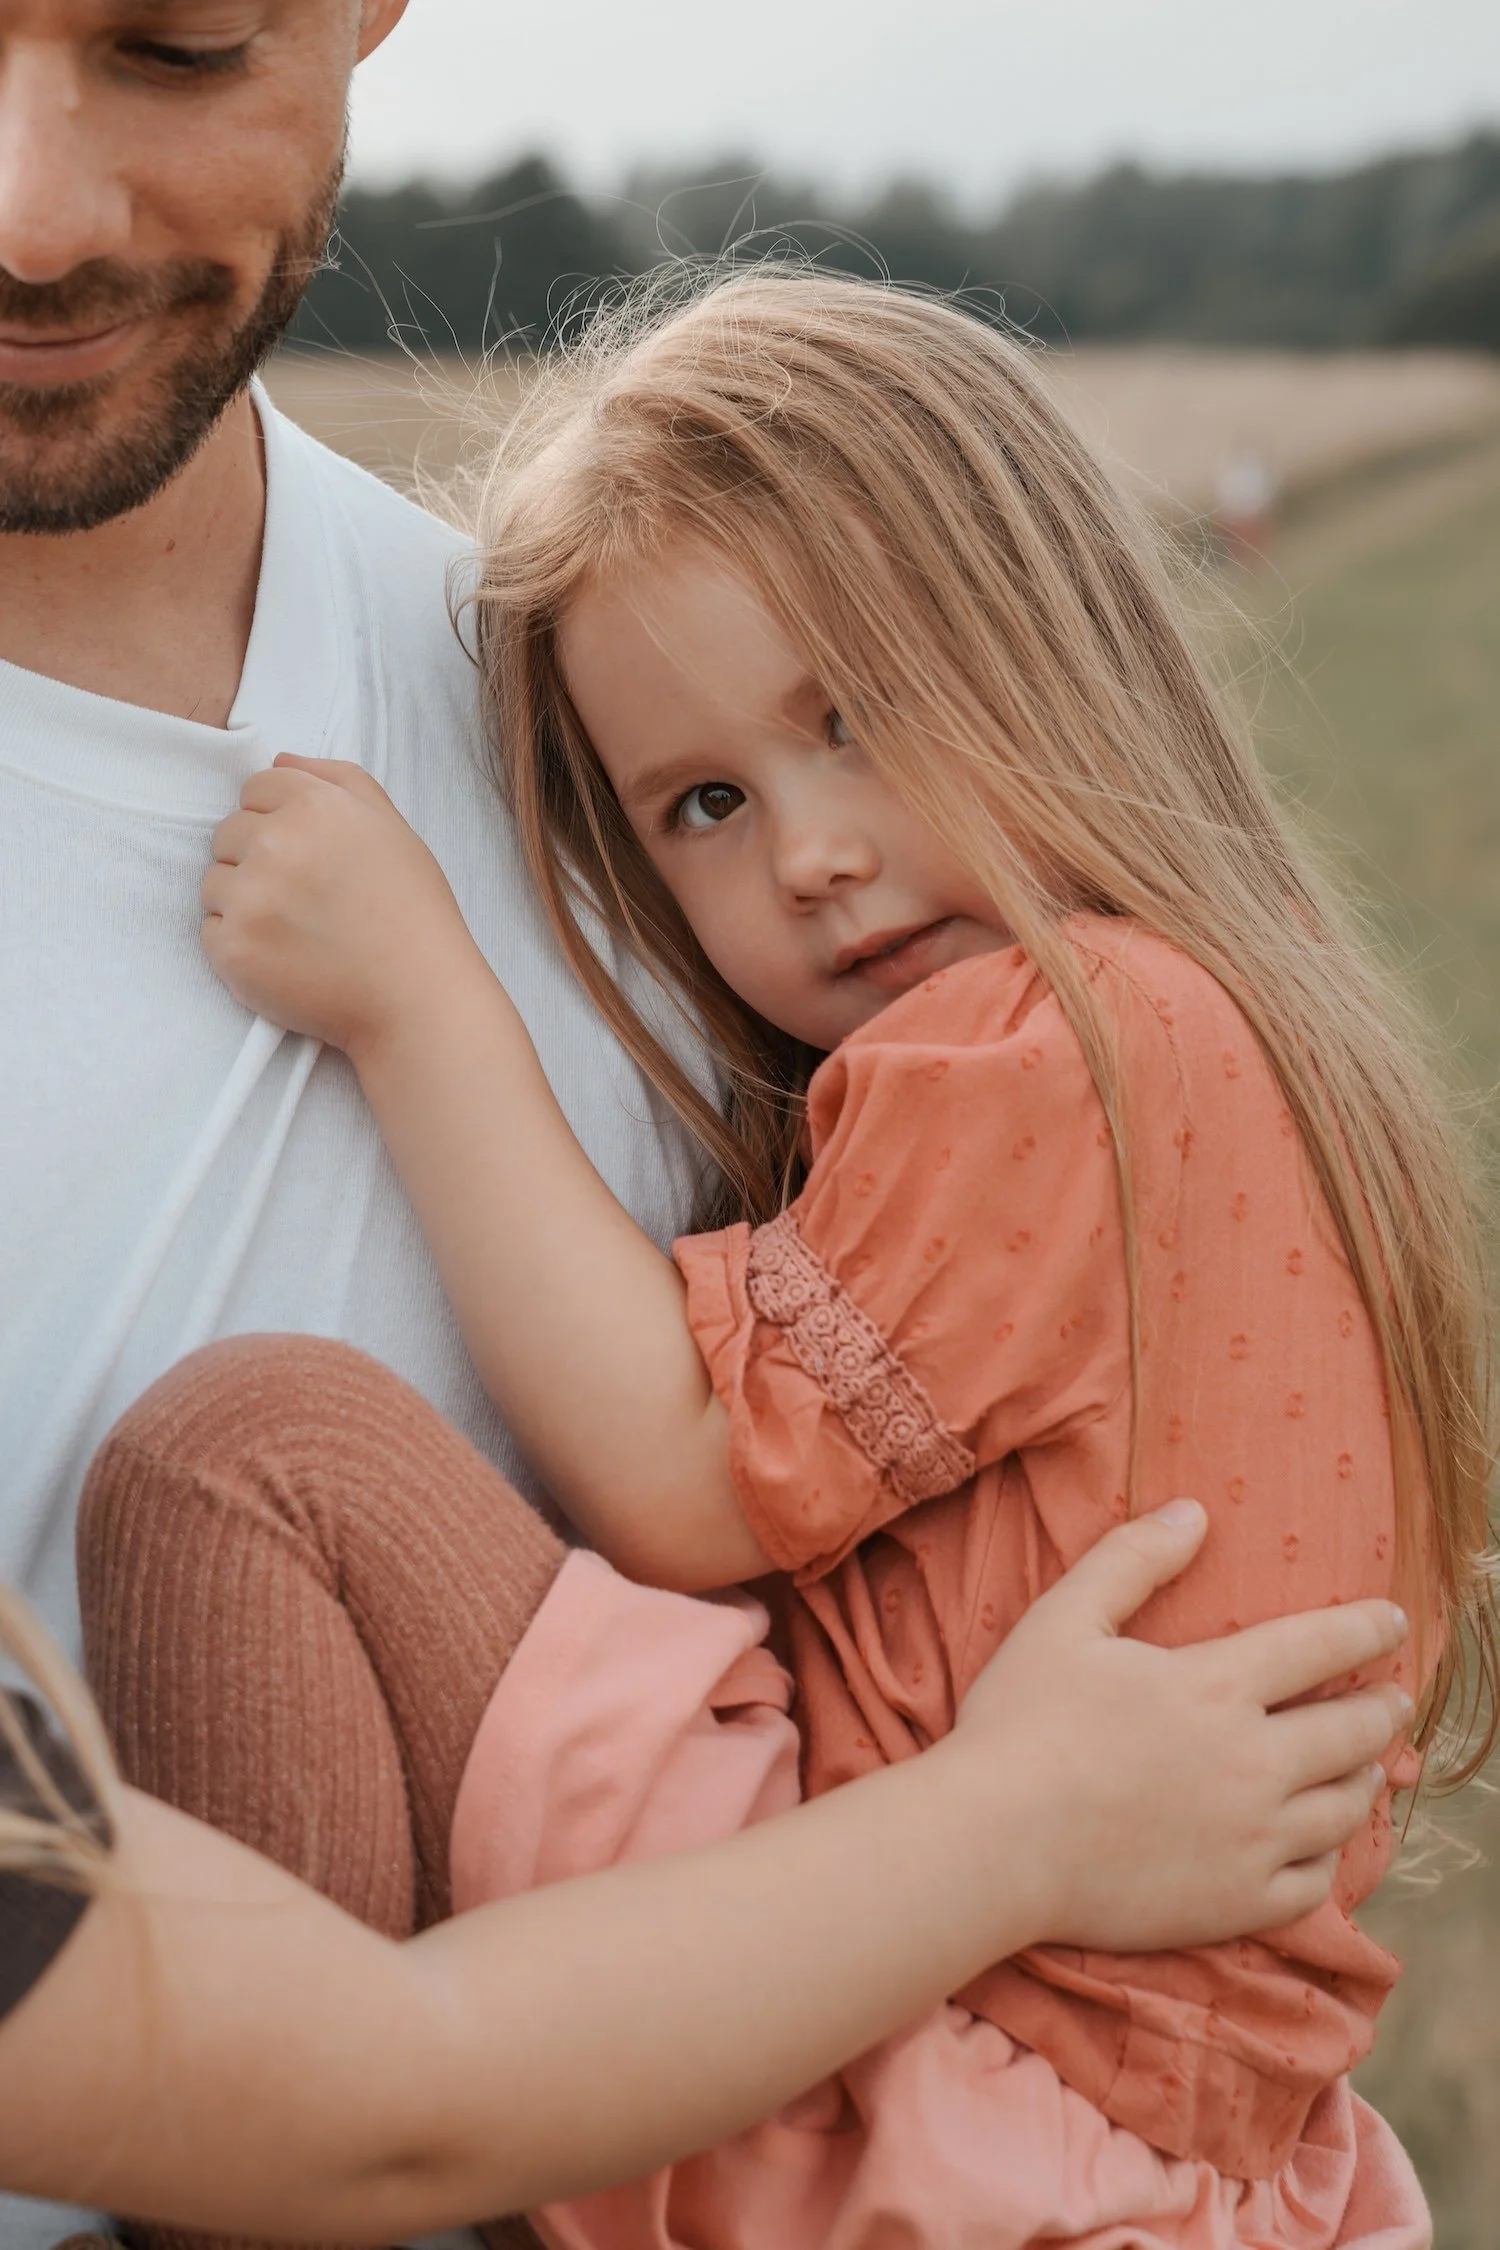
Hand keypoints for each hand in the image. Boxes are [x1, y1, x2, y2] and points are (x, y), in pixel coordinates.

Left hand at [202, 757, 481, 1054]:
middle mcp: (276, 843)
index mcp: (316, 806)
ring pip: (214, 882)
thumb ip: (338, 779)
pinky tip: (284, 957)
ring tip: (295, 929)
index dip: (279, 820)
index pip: (256, 789)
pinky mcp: (232, 948)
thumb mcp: (393, 828)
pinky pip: (211, 931)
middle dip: (257, 859)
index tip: (307, 855)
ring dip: (243, 901)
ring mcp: (249, 897)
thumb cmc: (413, 914)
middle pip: (228, 833)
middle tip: (304, 897)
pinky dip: (240, 945)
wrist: (416, 998)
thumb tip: (279, 761)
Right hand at [946, 1500, 1408, 1953]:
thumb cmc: (1020, 1724)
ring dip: (1365, 1779)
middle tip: (1395, 1698)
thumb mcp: (1064, 1620)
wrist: (995, 1844)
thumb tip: (1193, 1513)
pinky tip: (1323, 1844)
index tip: (1394, 1620)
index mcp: (1215, 1686)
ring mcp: (1251, 1839)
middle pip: (1351, 1731)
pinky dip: (1330, 1856)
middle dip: (1382, 1708)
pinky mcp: (1235, 1903)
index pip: (1319, 1647)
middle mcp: (1252, 1762)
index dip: (1366, 1629)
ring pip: (1343, 1808)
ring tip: (1370, 1767)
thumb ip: (1131, 1560)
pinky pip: (1314, 1883)